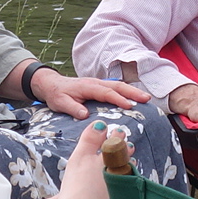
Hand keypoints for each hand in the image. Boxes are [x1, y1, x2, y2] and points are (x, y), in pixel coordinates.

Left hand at [30, 70, 151, 119]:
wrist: (51, 84)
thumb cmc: (56, 94)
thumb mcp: (60, 103)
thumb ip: (72, 108)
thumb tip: (85, 115)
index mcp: (88, 87)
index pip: (106, 92)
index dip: (119, 99)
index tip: (130, 106)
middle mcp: (95, 83)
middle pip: (117, 86)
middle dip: (132, 92)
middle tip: (146, 99)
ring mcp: (98, 84)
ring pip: (118, 85)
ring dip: (132, 91)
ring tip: (145, 98)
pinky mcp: (99, 87)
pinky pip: (115, 88)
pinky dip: (126, 92)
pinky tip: (134, 98)